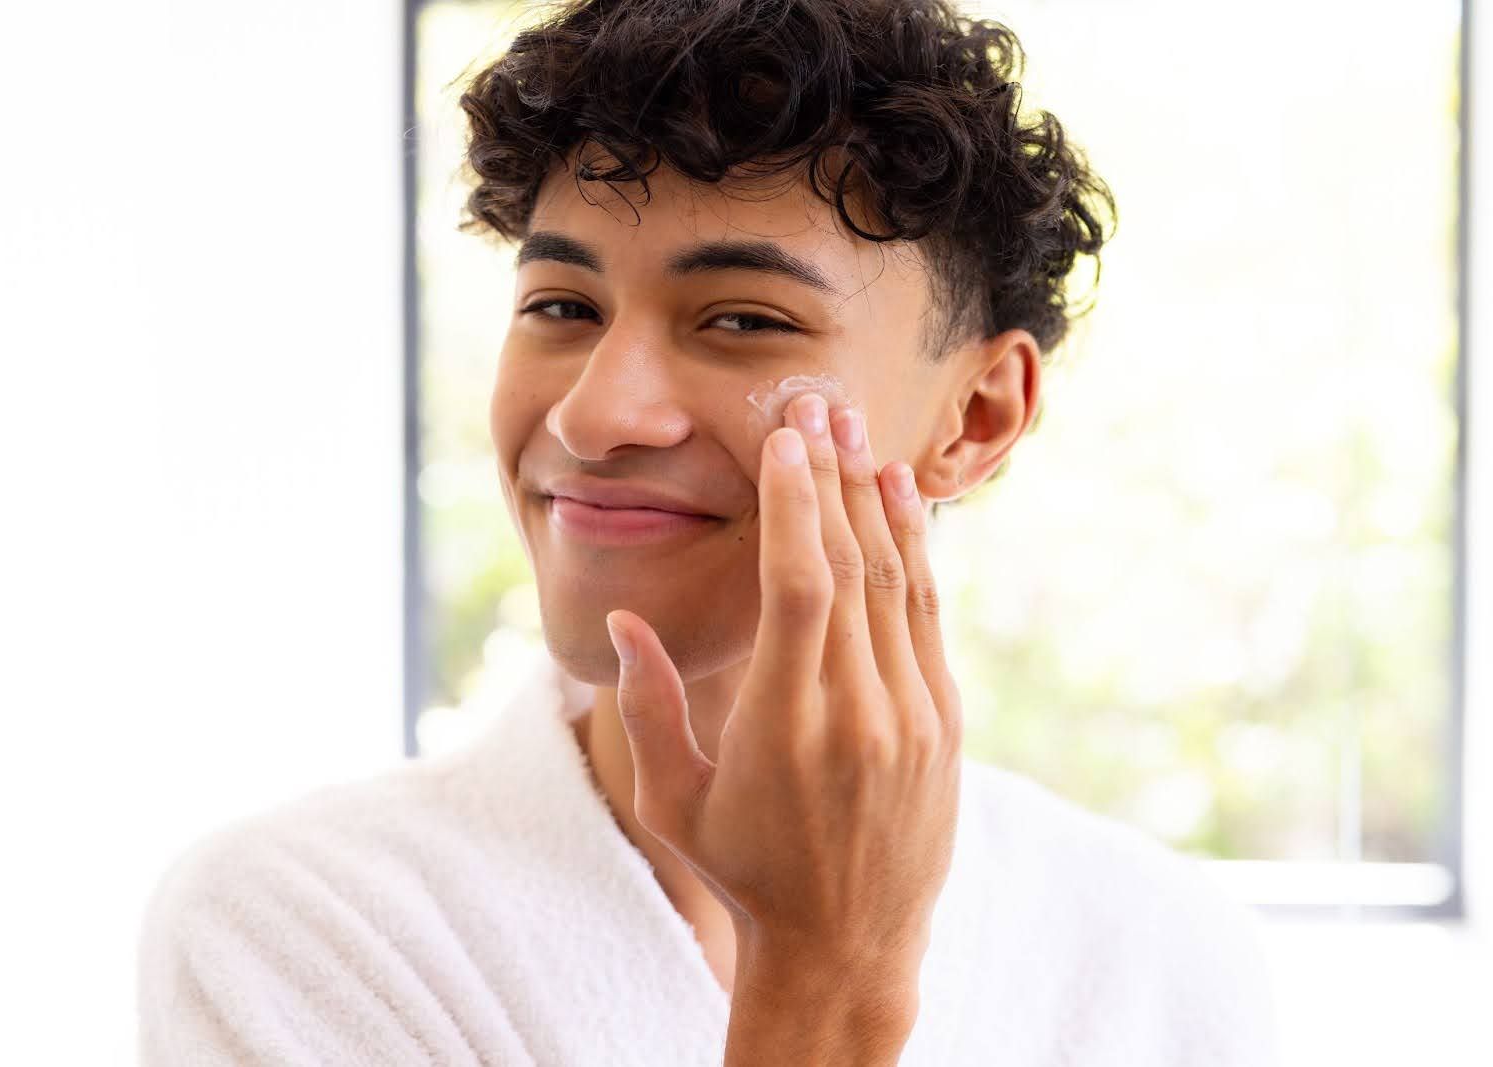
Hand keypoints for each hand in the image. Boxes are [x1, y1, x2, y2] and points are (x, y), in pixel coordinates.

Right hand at [603, 391, 963, 980]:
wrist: (848, 945)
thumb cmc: (744, 871)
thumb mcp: (673, 802)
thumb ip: (649, 709)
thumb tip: (625, 623)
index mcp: (788, 727)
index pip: (800, 588)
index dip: (794, 504)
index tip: (784, 440)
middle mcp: (860, 714)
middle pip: (853, 568)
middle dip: (833, 476)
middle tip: (818, 402)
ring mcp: (913, 718)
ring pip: (900, 583)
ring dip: (877, 500)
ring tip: (858, 430)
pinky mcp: (944, 725)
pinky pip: (928, 617)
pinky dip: (915, 552)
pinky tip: (899, 503)